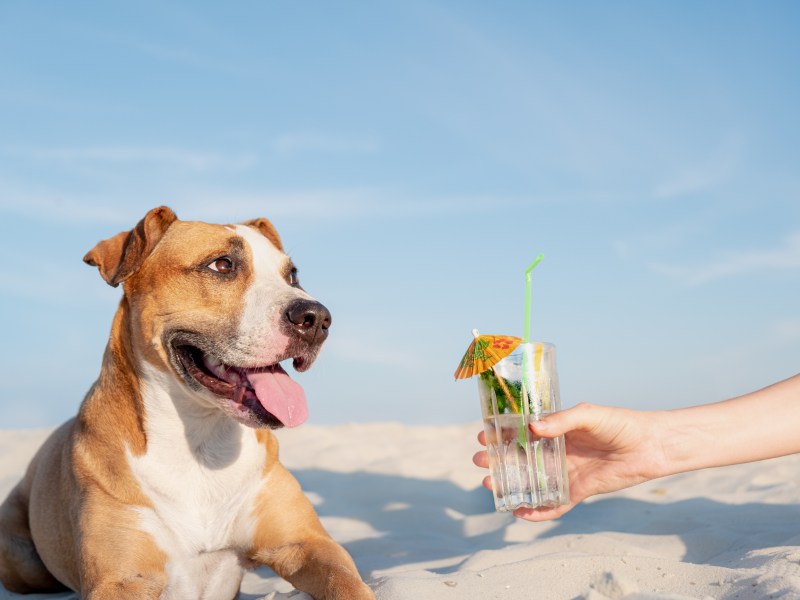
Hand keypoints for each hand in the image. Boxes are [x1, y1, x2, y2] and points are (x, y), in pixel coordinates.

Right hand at [473, 403, 668, 520]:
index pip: (521, 433)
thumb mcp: (588, 415)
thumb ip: (561, 421)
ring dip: (511, 485)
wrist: (650, 446)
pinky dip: (537, 511)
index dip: (500, 436)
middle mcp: (557, 452)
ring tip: (491, 485)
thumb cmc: (620, 424)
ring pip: (532, 482)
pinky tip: (520, 512)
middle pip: (520, 459)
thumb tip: (532, 427)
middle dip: (498, 461)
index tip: (482, 436)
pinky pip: (554, 505)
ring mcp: (566, 473)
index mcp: (556, 430)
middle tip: (479, 462)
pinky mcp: (579, 492)